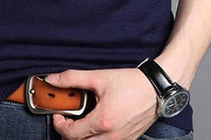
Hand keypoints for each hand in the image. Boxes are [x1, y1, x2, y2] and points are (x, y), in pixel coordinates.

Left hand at [43, 67, 159, 139]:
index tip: (58, 115)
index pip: (71, 134)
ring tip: (82, 121)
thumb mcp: (99, 77)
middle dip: (69, 133)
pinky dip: (97, 138)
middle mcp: (111, 136)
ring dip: (83, 137)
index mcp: (102, 121)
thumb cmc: (131, 83)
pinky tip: (97, 124)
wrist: (156, 88)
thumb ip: (73, 78)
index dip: (60, 125)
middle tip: (68, 118)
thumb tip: (54, 79)